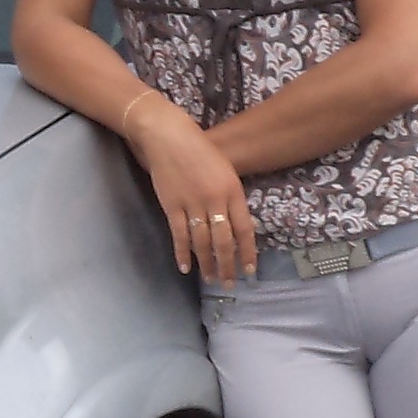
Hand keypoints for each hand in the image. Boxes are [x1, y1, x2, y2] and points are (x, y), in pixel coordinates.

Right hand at [123, 94, 256, 285]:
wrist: (168, 136)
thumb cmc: (199, 150)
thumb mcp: (224, 171)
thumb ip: (231, 198)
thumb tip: (238, 227)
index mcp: (232, 190)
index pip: (244, 229)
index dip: (247, 252)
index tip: (249, 270)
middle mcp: (215, 200)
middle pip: (223, 241)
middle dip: (228, 265)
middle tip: (229, 282)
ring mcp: (192, 204)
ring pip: (202, 242)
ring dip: (207, 264)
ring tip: (211, 279)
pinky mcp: (171, 206)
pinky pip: (179, 235)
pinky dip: (182, 253)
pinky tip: (186, 267)